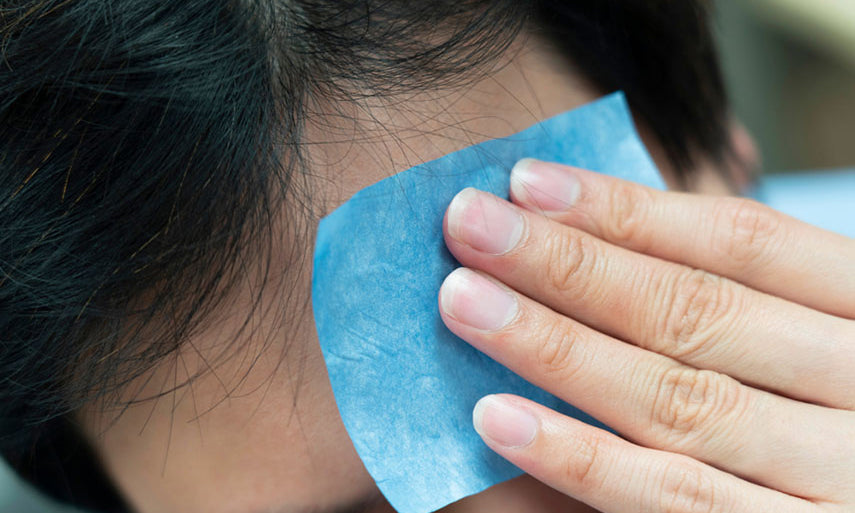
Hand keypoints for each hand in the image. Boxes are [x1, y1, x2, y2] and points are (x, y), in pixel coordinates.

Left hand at [439, 159, 854, 512]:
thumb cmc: (823, 412)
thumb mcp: (804, 339)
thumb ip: (724, 304)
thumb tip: (577, 245)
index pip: (744, 242)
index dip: (629, 208)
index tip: (529, 181)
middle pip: (696, 310)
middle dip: (569, 262)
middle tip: (469, 222)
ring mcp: (835, 478)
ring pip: (675, 400)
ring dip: (555, 346)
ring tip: (463, 302)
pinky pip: (670, 499)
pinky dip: (579, 457)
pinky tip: (496, 416)